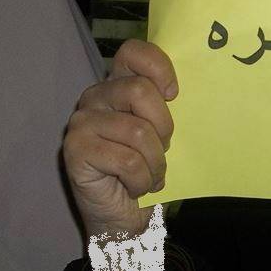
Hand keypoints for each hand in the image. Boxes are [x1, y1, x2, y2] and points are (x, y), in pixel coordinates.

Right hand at [63, 39, 176, 240]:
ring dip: (155, 163)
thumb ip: (166, 106)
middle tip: (163, 148)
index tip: (174, 94)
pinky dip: (141, 180)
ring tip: (150, 175)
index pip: (133, 52)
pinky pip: (127, 161)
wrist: (124, 218)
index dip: (159, 68)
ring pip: (138, 132)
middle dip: (164, 127)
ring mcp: (81, 123)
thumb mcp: (162, 133)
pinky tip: (134, 186)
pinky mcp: (76, 150)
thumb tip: (194, 87)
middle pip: (140, 91)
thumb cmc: (147, 170)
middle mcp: (95, 98)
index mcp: (118, 85)